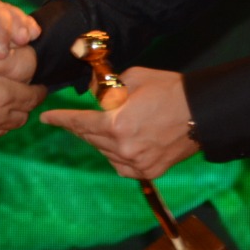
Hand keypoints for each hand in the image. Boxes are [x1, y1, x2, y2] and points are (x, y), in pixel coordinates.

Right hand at [0, 31, 43, 151]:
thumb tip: (16, 48)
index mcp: (2, 95)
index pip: (33, 96)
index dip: (38, 89)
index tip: (39, 84)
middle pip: (22, 115)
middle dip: (26, 104)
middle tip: (27, 93)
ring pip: (6, 127)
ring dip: (10, 115)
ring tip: (8, 103)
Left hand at [40, 67, 198, 179]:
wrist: (203, 112)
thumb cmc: (169, 90)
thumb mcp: (133, 78)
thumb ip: (108, 87)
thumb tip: (92, 93)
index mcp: (117, 125)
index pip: (79, 123)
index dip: (61, 119)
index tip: (46, 118)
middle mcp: (124, 149)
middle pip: (90, 139)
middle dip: (81, 127)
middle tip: (73, 119)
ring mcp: (137, 163)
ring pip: (105, 153)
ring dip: (100, 139)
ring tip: (108, 124)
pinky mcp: (149, 171)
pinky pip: (121, 165)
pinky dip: (116, 154)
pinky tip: (120, 142)